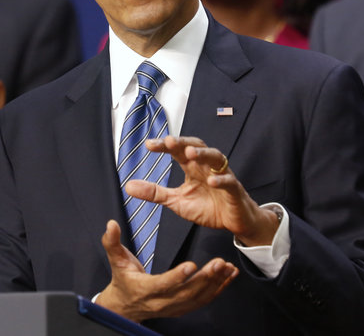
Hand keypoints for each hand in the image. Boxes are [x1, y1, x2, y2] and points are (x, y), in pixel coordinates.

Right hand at [95, 220, 237, 321]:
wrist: (126, 306)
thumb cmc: (122, 279)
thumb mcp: (115, 259)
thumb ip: (112, 242)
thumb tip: (111, 224)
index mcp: (146, 289)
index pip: (163, 284)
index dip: (177, 276)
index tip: (192, 265)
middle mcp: (162, 301)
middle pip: (186, 293)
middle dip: (205, 278)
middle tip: (219, 263)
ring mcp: (174, 307)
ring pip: (198, 298)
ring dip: (215, 283)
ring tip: (227, 267)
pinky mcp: (183, 308)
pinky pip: (204, 300)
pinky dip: (219, 289)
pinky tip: (229, 276)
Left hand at [127, 135, 279, 245]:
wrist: (234, 221)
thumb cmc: (208, 207)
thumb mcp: (177, 201)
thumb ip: (154, 193)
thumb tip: (128, 186)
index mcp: (192, 167)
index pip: (177, 151)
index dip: (165, 146)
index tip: (149, 144)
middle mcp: (206, 167)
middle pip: (196, 147)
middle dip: (183, 143)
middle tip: (169, 141)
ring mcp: (222, 176)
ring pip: (215, 158)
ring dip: (203, 154)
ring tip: (190, 154)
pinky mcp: (234, 190)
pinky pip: (229, 181)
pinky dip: (220, 179)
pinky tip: (211, 180)